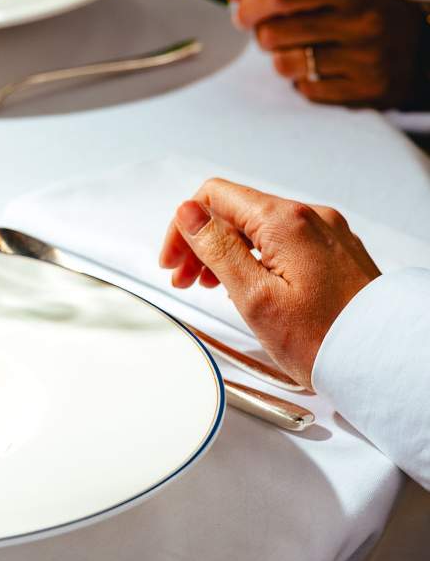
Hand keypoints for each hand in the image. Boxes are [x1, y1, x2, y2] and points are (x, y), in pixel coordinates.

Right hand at [157, 178, 379, 386]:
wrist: (385, 363)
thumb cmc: (326, 340)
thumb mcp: (254, 297)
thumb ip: (217, 248)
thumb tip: (188, 212)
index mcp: (285, 222)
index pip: (213, 197)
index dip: (184, 228)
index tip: (174, 262)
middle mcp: (311, 218)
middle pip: (237, 212)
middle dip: (203, 242)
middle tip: (188, 280)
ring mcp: (328, 234)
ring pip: (260, 228)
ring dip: (229, 252)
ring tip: (215, 288)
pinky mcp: (338, 253)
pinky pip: (286, 242)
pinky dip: (259, 259)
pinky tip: (253, 288)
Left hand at [223, 0, 427, 107]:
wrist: (424, 46)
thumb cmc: (362, 9)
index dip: (250, 5)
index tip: (242, 14)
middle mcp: (363, 21)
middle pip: (272, 33)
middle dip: (264, 35)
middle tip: (279, 33)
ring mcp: (368, 59)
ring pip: (283, 66)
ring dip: (283, 60)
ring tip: (306, 51)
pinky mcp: (367, 92)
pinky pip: (305, 91)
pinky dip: (305, 82)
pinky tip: (326, 70)